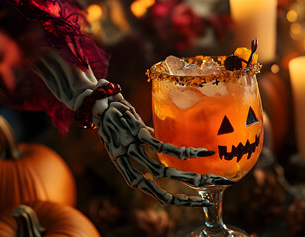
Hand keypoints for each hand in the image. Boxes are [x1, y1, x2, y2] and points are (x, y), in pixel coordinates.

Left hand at [32, 50, 234, 206]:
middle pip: (156, 188)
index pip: (145, 189)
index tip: (183, 202)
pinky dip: (182, 152)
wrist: (97, 102)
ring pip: (162, 171)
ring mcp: (132, 148)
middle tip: (203, 201)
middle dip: (181, 198)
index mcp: (122, 166)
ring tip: (207, 179)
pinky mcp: (138, 133)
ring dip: (188, 177)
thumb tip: (164, 150)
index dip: (164, 198)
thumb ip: (143, 148)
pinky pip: (163, 147)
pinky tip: (198, 154)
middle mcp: (126, 161)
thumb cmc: (114, 120)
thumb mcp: (124, 140)